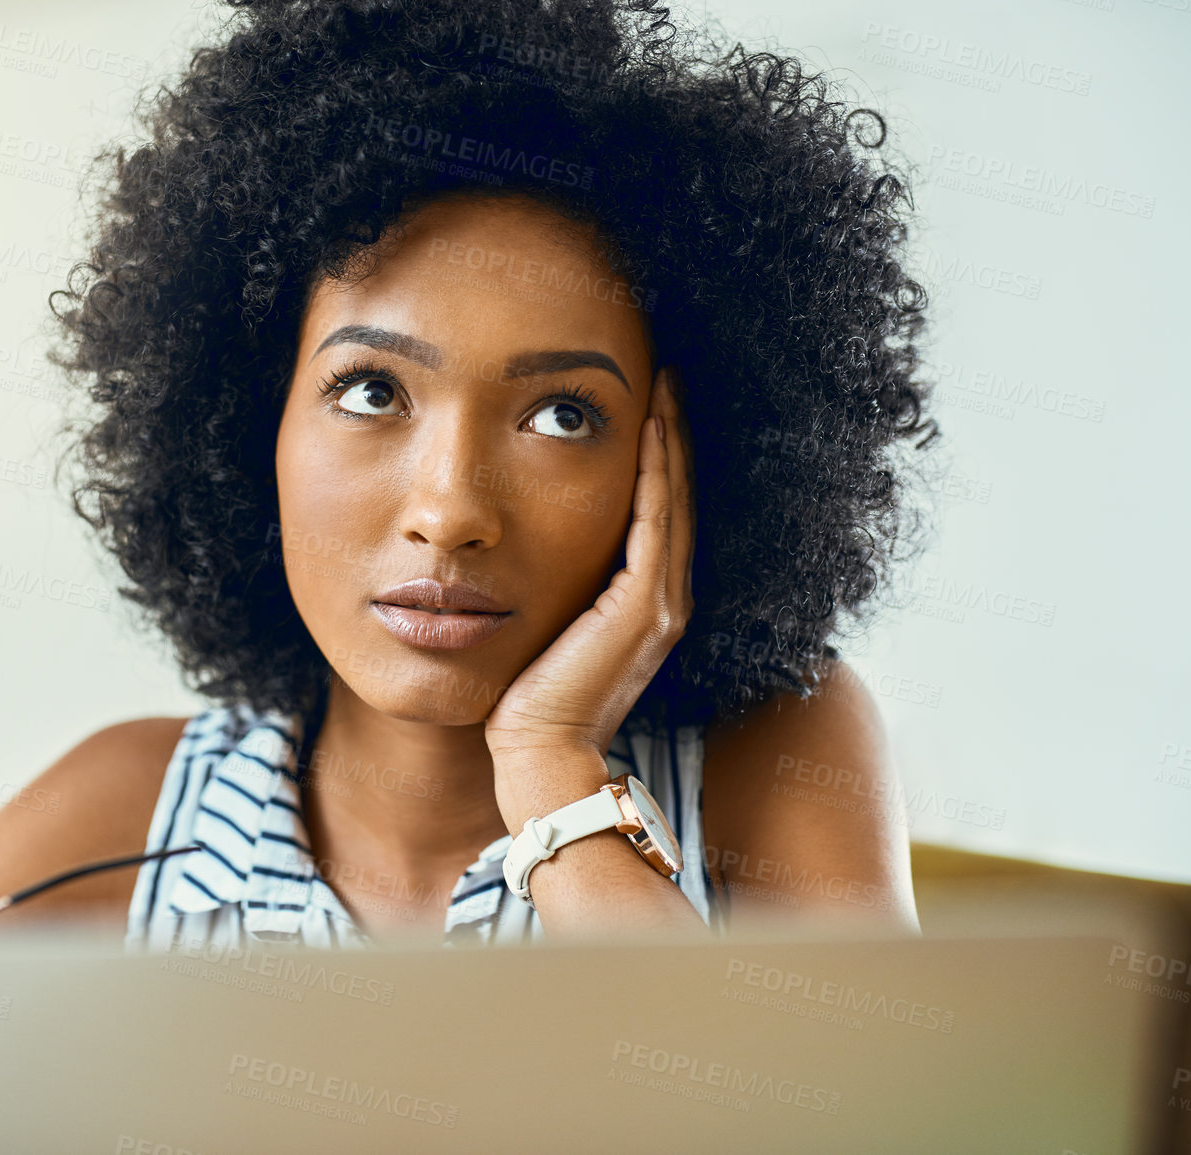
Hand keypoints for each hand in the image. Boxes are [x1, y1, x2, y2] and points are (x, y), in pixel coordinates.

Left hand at [485, 366, 695, 816]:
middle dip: (671, 432)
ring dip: (668, 438)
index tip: (645, 400)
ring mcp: (660, 603)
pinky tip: (648, 427)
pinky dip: (655, 472)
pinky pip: (655, 522)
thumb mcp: (541, 623)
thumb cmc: (525, 698)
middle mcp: (664, 599)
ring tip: (662, 384)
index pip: (656, 510)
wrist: (538, 754)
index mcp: (642, 604)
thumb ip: (549, 583)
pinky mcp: (643, 608)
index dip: (656, 454)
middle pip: (675, 494)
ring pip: (672, 499)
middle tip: (665, 372)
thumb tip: (515, 544)